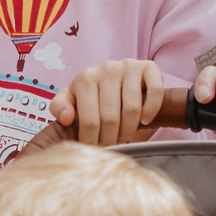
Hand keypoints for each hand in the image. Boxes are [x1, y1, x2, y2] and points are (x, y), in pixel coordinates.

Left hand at [48, 59, 167, 145]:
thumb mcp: (71, 99)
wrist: (115, 76)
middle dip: (111, 138)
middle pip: (111, 118)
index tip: (95, 149)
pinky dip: (151, 110)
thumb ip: (60, 107)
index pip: (89, 121)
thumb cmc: (90, 94)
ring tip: (124, 135)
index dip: (93, 141)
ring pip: (132, 109)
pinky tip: (145, 120)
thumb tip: (67, 118)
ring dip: (129, 129)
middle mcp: (107, 69)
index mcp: (85, 78)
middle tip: (111, 145)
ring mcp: (129, 66)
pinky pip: (155, 92)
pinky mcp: (149, 67)